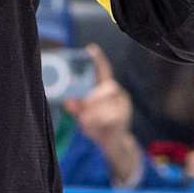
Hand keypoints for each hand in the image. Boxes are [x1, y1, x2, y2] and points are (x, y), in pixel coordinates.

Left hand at [65, 44, 142, 185]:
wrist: (113, 144)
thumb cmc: (97, 124)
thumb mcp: (83, 114)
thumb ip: (76, 107)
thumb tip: (69, 102)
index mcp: (106, 89)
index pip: (104, 70)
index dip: (98, 59)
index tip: (91, 48)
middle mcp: (117, 94)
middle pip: (110, 85)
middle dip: (93, 96)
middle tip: (81, 105)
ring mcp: (123, 106)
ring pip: (107, 103)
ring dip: (92, 113)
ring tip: (85, 120)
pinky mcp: (124, 118)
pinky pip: (109, 117)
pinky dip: (97, 123)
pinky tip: (93, 127)